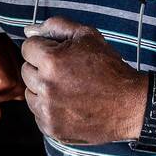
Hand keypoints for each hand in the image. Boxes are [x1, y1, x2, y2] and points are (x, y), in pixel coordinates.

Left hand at [20, 16, 147, 144]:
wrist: (130, 104)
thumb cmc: (108, 66)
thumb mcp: (87, 35)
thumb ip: (54, 26)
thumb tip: (28, 31)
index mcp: (51, 61)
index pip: (27, 48)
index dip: (44, 48)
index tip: (59, 55)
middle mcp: (45, 86)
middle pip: (26, 70)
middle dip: (41, 68)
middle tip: (65, 72)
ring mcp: (47, 110)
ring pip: (30, 93)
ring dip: (42, 89)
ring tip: (67, 88)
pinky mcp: (52, 128)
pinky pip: (37, 114)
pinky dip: (48, 109)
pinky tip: (68, 104)